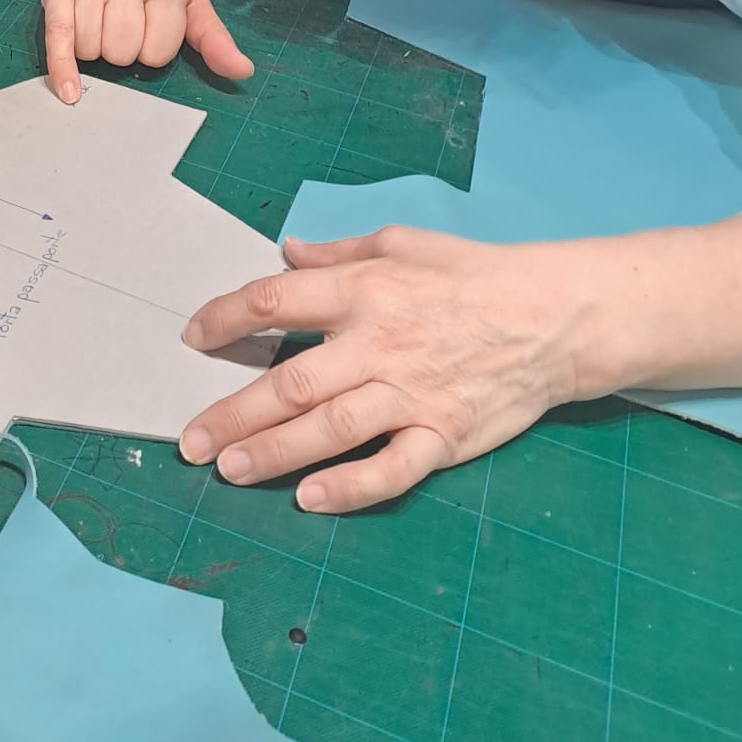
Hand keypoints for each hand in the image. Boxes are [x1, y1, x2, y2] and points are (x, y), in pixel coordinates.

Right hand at [41, 0, 252, 104]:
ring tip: (100, 22)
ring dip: (95, 50)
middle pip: (123, 52)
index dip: (153, 49)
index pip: (159, 52)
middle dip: (123, 51)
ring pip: (92, 50)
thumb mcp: (188, 1)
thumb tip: (243, 72)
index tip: (149, 28)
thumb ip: (214, 38)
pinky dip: (62, 69)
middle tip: (122, 25)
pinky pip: (58, 37)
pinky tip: (69, 91)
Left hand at [179, 229, 591, 510]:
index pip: (277, 301)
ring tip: (229, 470)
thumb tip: (286, 253)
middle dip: (233, 413)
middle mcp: (380, 343)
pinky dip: (350, 486)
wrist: (551, 316)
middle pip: (292, 382)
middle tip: (190, 440)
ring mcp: (411, 395)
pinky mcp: (443, 435)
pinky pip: (391, 469)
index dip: (227, 318)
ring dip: (273, 453)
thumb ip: (338, 254)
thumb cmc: (472, 274)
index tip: (193, 337)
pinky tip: (310, 498)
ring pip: (330, 429)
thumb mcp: (401, 242)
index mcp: (365, 289)